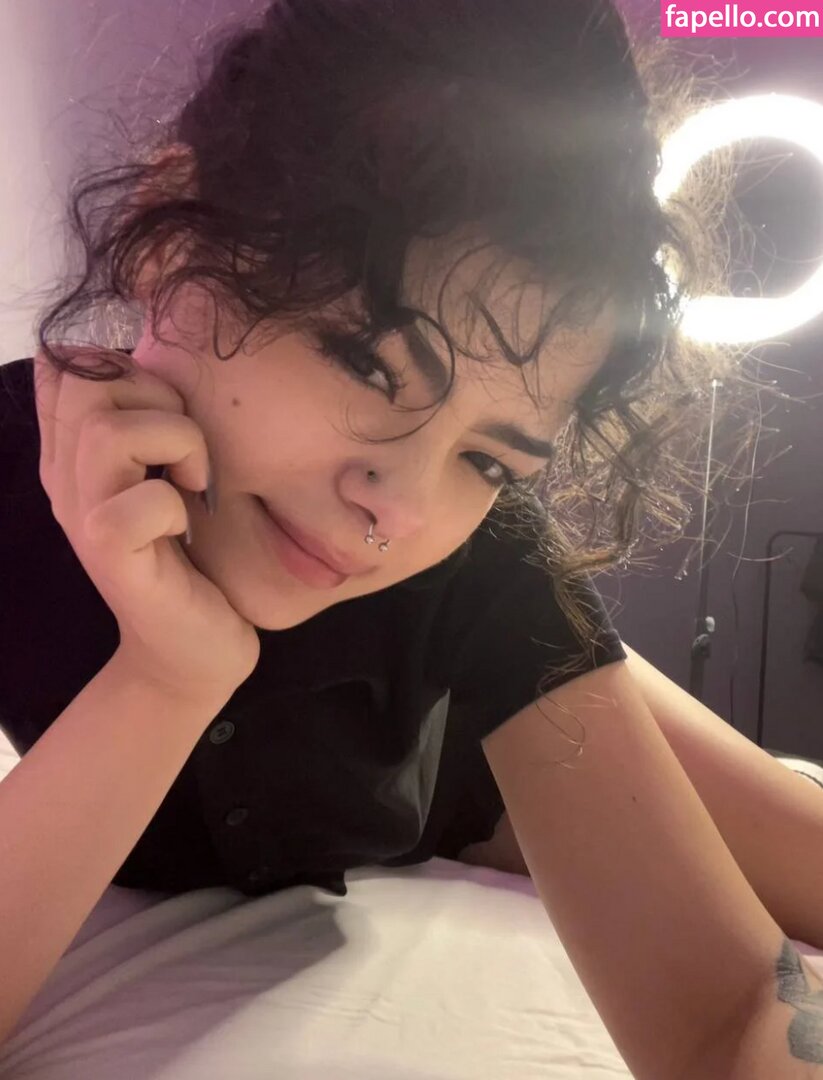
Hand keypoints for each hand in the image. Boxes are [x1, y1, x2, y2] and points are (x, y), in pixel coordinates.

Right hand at [33, 346, 260, 703]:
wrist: (192, 648)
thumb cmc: (191, 555)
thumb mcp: (166, 472)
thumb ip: (145, 418)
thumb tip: (143, 352)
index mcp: (75, 451)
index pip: (65, 361)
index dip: (124, 366)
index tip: (161, 415)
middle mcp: (66, 477)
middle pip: (88, 378)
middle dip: (158, 398)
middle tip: (186, 451)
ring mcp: (82, 516)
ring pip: (110, 430)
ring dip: (177, 445)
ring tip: (192, 482)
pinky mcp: (110, 556)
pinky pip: (141, 499)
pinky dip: (178, 503)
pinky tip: (188, 525)